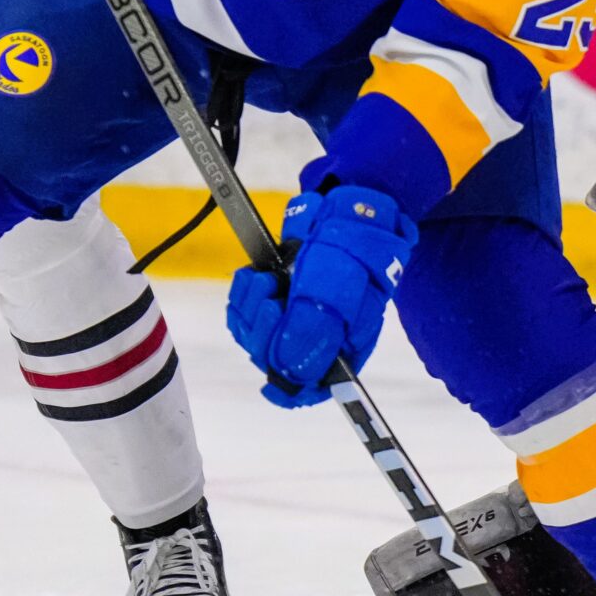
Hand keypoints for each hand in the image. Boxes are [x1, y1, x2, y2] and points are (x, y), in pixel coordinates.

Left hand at [226, 184, 417, 405]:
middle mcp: (318, 336)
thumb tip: (290, 371)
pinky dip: (244, 295)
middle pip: (277, 361)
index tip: (272, 381)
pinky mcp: (274, 295)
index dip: (291, 388)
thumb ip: (315, 330)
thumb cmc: (352, 248)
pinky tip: (257, 276)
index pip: (314, 386)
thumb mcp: (337, 289)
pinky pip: (243, 311)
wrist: (344, 206)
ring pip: (255, 336)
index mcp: (344, 345)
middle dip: (265, 334)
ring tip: (266, 280)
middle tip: (273, 302)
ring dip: (252, 309)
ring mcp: (294, 315)